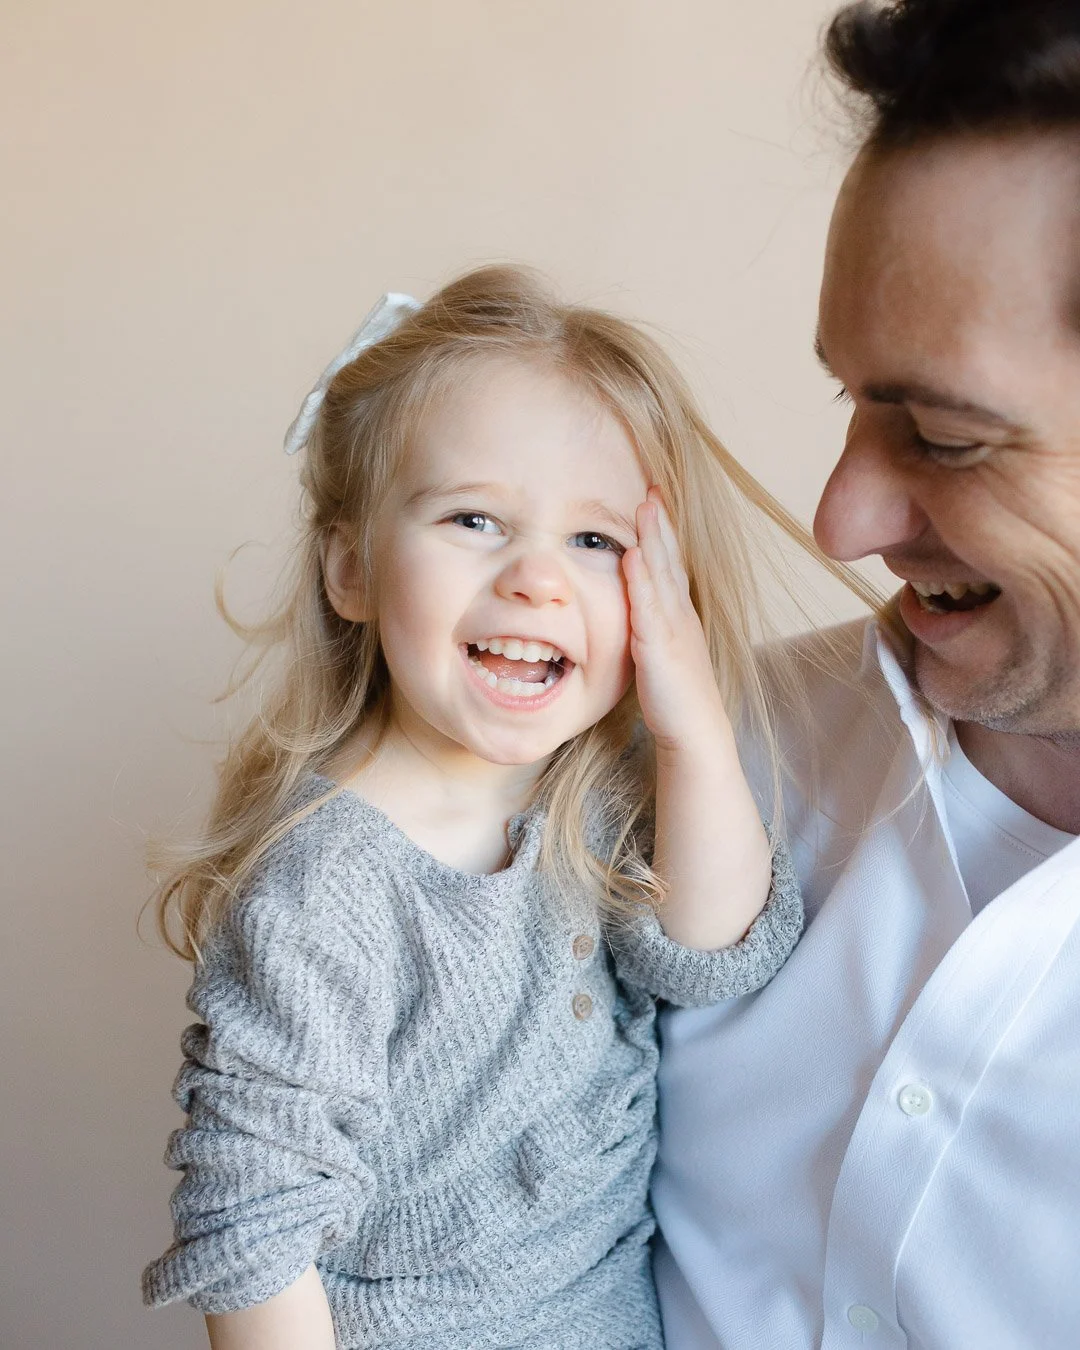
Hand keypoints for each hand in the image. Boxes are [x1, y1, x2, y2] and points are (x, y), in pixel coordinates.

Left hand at [622, 488, 731, 756]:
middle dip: (661, 523)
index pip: (670, 566)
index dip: (663, 533)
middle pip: (670, 560)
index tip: (654, 500)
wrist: (696, 733)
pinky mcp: (660, 648)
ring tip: (645, 506)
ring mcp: (673, 630)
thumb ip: (652, 629)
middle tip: (652, 488)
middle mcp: (680, 616)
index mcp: (680, 617)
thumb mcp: (665, 654)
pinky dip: (641, 580)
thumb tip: (638, 612)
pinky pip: (649, 608)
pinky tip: (632, 557)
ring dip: (654, 539)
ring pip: (662, 576)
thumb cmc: (676, 699)